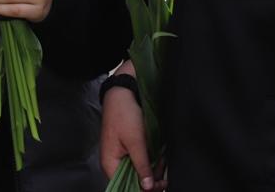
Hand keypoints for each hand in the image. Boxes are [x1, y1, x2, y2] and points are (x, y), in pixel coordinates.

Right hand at [100, 62, 162, 189]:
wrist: (123, 92)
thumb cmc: (123, 114)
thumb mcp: (136, 141)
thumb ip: (142, 165)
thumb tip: (148, 188)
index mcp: (110, 164)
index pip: (126, 187)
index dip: (143, 190)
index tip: (160, 185)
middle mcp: (114, 163)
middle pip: (133, 181)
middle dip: (150, 179)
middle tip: (164, 173)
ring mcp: (122, 155)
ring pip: (138, 172)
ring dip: (152, 169)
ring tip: (162, 161)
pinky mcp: (129, 148)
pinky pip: (140, 161)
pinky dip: (150, 160)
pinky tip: (159, 156)